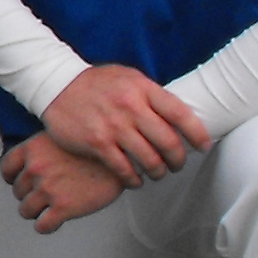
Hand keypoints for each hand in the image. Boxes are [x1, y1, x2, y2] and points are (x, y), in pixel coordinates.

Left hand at [2, 131, 129, 231]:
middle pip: (18, 191)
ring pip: (26, 210)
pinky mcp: (63, 208)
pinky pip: (42, 226)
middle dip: (29, 194)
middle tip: (45, 193)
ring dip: (36, 211)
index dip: (12, 177)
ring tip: (49, 208)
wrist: (121, 158)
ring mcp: (48, 189)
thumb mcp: (60, 138)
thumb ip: (41, 151)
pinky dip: (45, 226)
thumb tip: (29, 166)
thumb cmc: (93, 148)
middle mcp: (35, 169)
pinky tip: (54, 221)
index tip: (19, 181)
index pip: (6, 168)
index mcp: (32, 149)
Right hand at [40, 62, 209, 185]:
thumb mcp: (127, 77)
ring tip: (157, 173)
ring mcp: (113, 126)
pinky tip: (135, 180)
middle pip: (168, 142)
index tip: (203, 146)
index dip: (197, 134)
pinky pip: (124, 169)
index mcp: (142, 89)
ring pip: (149, 159)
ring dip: (158, 172)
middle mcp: (130, 107)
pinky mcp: (96, 143)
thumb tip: (176, 116)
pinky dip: (134, 179)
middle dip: (178, 159)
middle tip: (178, 164)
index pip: (181, 114)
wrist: (54, 84)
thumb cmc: (94, 83)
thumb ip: (150, 95)